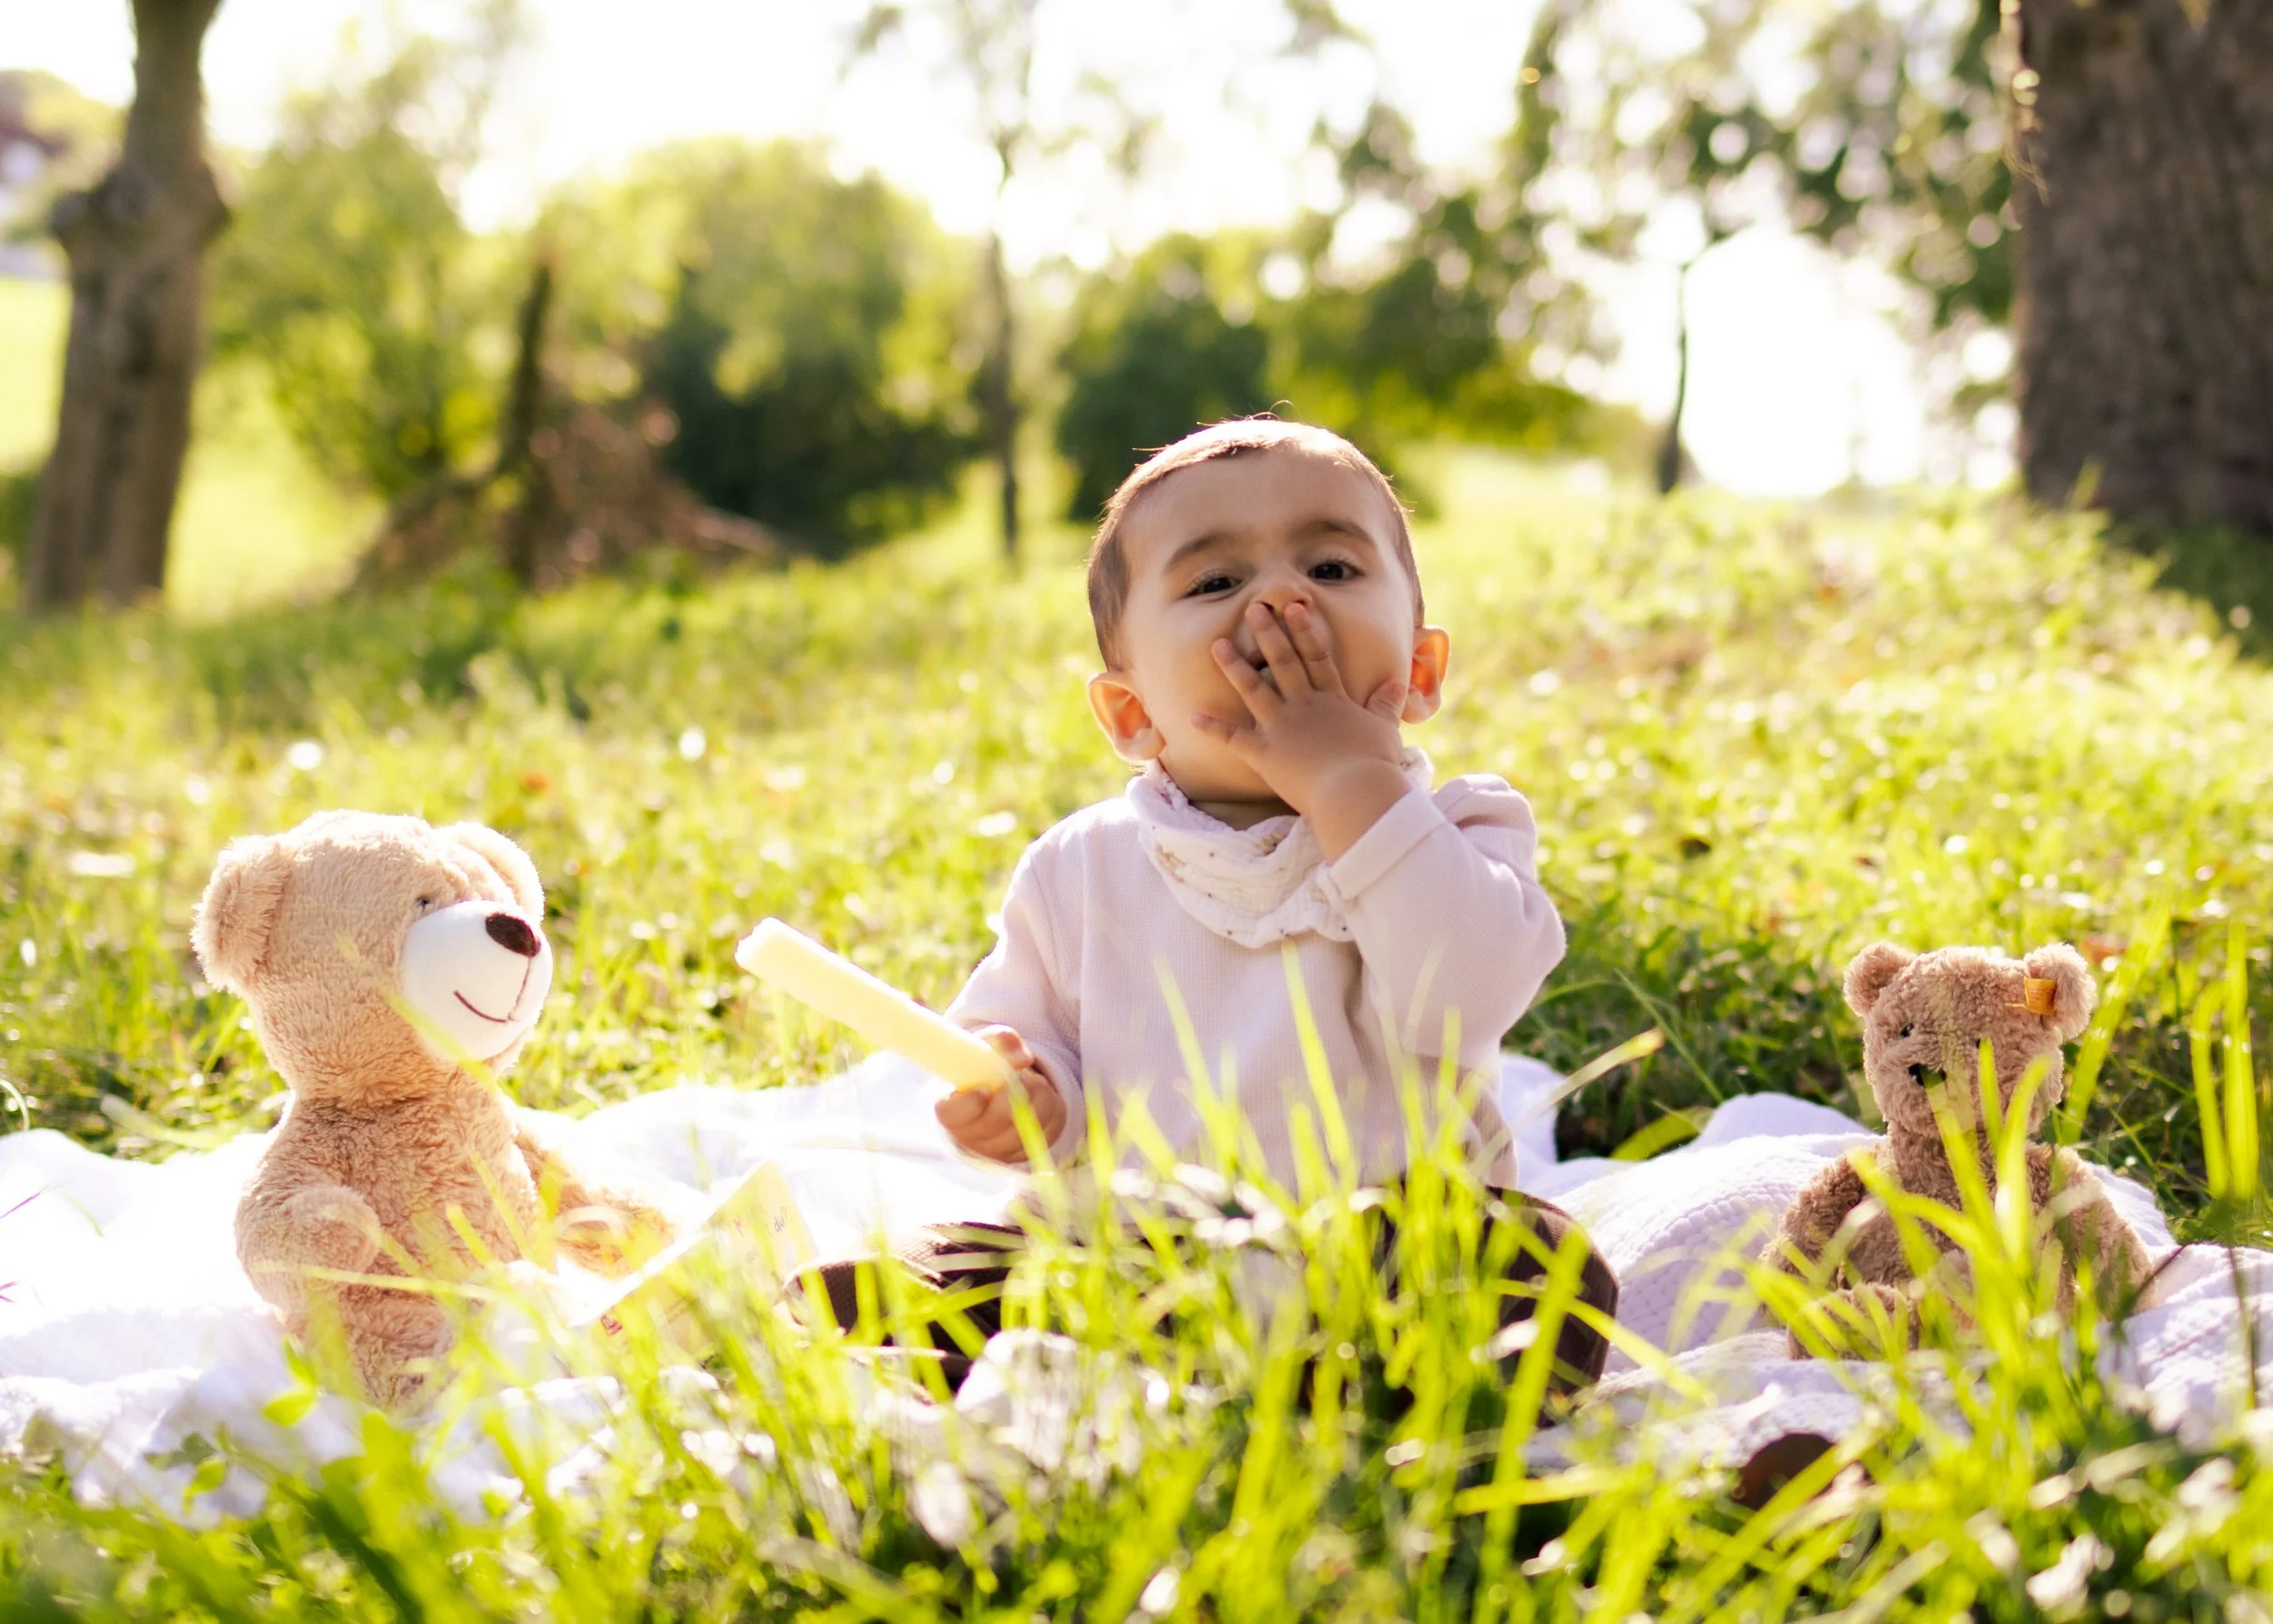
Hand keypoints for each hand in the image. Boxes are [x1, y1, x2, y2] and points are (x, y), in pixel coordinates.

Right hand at [934, 1025, 1067, 1163]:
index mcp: (951, 1109)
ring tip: (1031, 1081)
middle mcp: (970, 1136)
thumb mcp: (987, 1047)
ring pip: (1027, 1125)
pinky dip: (1051, 1108)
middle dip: (1013, 1093)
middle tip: (1020, 1074)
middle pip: (995, 1123)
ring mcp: (998, 1150)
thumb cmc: (983, 1070)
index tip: (984, 1088)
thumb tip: (1024, 1058)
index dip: (969, 1103)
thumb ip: (1000, 1040)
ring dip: (1037, 1095)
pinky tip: (1040, 1098)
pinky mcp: (1025, 1153)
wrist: (998, 1094)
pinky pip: (1048, 1130)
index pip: (951, 1114)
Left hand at [1192, 600, 1411, 855]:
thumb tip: (1396, 682)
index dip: (1305, 630)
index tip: (1294, 606)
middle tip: (1253, 608)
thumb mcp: (1384, 731)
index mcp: (1333, 700)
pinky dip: (1213, 729)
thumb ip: (1385, 705)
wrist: (1354, 791)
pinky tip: (1193, 716)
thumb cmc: (1373, 765)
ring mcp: (1281, 727)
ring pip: (1254, 690)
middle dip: (1267, 633)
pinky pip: (1233, 739)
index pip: (1317, 657)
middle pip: (1283, 662)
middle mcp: (1304, 706)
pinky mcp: (1264, 753)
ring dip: (1234, 667)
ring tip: (1217, 644)